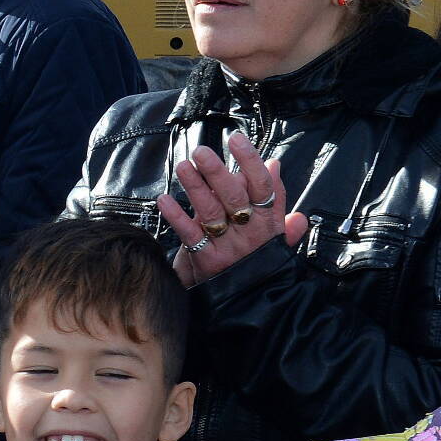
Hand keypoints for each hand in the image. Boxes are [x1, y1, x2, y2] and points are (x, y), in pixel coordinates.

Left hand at [158, 131, 308, 286]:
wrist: (249, 301)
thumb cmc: (258, 257)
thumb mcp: (275, 231)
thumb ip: (275, 198)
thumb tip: (274, 164)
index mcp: (268, 222)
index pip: (263, 187)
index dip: (251, 161)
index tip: (237, 139)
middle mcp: (249, 233)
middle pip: (234, 197)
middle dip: (217, 172)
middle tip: (202, 151)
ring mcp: (227, 246)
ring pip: (211, 212)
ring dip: (195, 187)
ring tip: (184, 166)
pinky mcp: (207, 260)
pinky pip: (190, 235)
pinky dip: (176, 217)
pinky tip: (164, 200)